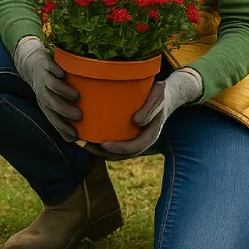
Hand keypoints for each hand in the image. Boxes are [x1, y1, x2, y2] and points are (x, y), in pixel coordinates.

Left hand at [13, 36, 81, 141]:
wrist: (31, 65)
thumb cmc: (47, 87)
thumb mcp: (52, 101)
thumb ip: (64, 114)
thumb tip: (80, 136)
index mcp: (46, 104)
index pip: (53, 118)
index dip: (63, 128)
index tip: (75, 136)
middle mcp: (44, 92)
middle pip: (52, 103)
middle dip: (64, 111)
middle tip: (79, 116)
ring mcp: (45, 78)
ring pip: (52, 86)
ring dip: (63, 92)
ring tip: (77, 96)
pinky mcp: (46, 64)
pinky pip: (50, 68)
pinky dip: (55, 71)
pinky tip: (63, 74)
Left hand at [81, 67, 202, 159]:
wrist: (166, 95)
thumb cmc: (160, 93)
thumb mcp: (158, 96)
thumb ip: (150, 107)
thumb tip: (136, 121)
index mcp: (151, 134)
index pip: (134, 148)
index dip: (119, 149)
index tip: (103, 144)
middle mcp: (142, 140)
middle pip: (121, 155)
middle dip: (103, 153)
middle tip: (85, 145)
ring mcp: (135, 138)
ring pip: (116, 152)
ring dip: (99, 151)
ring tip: (82, 142)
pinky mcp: (128, 134)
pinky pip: (114, 143)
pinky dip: (101, 143)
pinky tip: (87, 135)